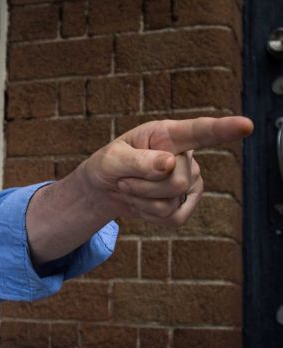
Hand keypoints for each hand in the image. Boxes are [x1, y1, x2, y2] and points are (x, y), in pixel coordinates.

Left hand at [79, 116, 253, 225]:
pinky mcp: (186, 205)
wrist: (105, 188)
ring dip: (140, 200)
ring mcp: (190, 181)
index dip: (224, 129)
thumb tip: (170, 164)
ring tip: (131, 187)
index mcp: (168, 134)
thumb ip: (138, 160)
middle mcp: (186, 156)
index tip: (245, 126)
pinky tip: (142, 202)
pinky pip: (171, 218)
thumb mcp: (112, 159)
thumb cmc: (109, 165)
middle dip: (141, 185)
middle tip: (124, 178)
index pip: (200, 131)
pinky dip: (147, 215)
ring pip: (169, 202)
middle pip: (176, 181)